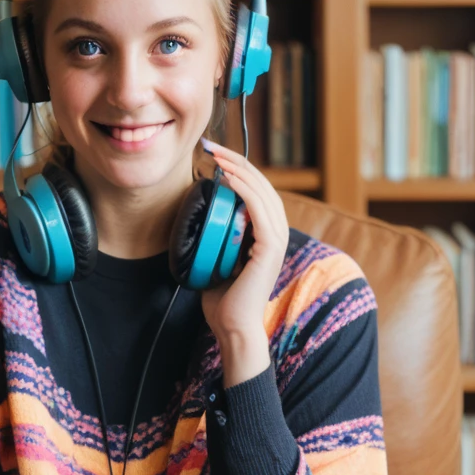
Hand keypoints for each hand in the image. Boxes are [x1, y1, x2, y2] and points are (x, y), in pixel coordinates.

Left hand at [200, 142, 289, 342]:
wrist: (232, 328)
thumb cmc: (223, 300)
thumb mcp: (217, 260)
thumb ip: (217, 240)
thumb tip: (198, 221)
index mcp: (266, 234)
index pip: (256, 191)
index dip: (237, 169)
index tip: (212, 156)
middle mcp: (276, 233)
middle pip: (261, 185)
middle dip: (236, 161)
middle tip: (211, 146)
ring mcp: (276, 239)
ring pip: (261, 192)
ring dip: (238, 169)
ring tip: (216, 156)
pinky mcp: (271, 248)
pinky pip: (259, 210)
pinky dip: (244, 190)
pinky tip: (227, 178)